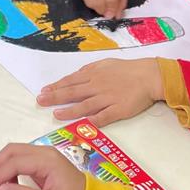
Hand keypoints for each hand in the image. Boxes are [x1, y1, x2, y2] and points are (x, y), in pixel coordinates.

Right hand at [0, 144, 84, 189]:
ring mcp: (44, 154)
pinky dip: (9, 167)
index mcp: (47, 160)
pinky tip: (8, 183)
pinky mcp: (43, 160)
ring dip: (1, 165)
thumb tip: (0, 189)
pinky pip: (21, 158)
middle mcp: (44, 152)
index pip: (15, 162)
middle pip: (12, 150)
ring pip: (14, 152)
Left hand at [36, 58, 163, 125]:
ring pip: (85, 105)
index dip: (56, 86)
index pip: (70, 81)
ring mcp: (107, 98)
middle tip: (40, 101)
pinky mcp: (118, 110)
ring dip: (69, 110)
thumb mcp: (105, 64)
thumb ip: (90, 71)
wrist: (149, 76)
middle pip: (73, 92)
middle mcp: (97, 86)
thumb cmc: (127, 69)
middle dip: (55, 97)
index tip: (44, 90)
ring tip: (56, 114)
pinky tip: (82, 125)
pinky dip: (93, 121)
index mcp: (94, 75)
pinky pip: (104, 116)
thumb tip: (76, 76)